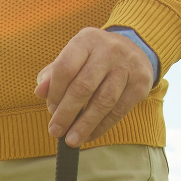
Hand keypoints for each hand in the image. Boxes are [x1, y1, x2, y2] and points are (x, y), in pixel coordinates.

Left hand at [37, 28, 156, 147]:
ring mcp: (127, 66)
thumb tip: (39, 92)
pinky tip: (90, 135)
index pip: (65, 68)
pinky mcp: (141, 83)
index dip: (55, 93)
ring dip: (85, 125)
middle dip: (67, 113)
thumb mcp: (73, 58)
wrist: (134, 49)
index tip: (50, 110)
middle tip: (55, 131)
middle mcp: (108, 50)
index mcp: (86, 40)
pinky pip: (119, 110)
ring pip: (103, 101)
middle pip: (83, 86)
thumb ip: (53, 75)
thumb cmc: (93, 58)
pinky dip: (102, 126)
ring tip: (71, 140)